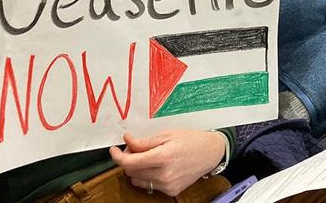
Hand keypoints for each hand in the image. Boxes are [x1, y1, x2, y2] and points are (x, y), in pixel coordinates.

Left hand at [110, 130, 226, 196]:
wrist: (211, 153)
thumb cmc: (191, 140)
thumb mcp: (167, 134)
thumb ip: (144, 141)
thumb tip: (127, 140)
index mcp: (162, 157)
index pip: (130, 162)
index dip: (118, 156)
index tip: (114, 150)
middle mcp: (164, 174)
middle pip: (131, 171)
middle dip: (129, 159)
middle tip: (135, 148)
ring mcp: (167, 185)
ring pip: (138, 180)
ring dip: (137, 169)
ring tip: (147, 158)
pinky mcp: (171, 191)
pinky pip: (149, 185)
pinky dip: (148, 176)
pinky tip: (158, 166)